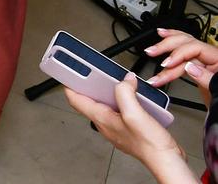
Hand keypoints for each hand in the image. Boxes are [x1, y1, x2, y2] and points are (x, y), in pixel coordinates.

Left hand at [64, 75, 191, 182]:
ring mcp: (116, 128)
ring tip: (115, 83)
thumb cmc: (149, 144)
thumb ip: (125, 93)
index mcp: (101, 119)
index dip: (69, 86)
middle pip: (90, 102)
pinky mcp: (128, 130)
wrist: (166, 160)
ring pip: (106, 107)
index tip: (68, 73)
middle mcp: (106, 124)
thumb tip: (125, 80)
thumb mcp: (134, 113)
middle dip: (90, 87)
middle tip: (92, 74)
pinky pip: (120, 112)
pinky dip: (123, 102)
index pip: (76, 100)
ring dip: (109, 94)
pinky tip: (134, 99)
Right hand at [147, 28, 217, 98]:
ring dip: (164, 46)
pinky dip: (171, 43)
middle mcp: (211, 57)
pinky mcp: (198, 66)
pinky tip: (163, 35)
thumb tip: (190, 67)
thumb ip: (206, 78)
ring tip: (151, 50)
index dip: (178, 54)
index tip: (166, 64)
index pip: (195, 48)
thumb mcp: (217, 91)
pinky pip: (183, 50)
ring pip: (182, 45)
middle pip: (186, 43)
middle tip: (151, 53)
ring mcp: (204, 61)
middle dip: (166, 47)